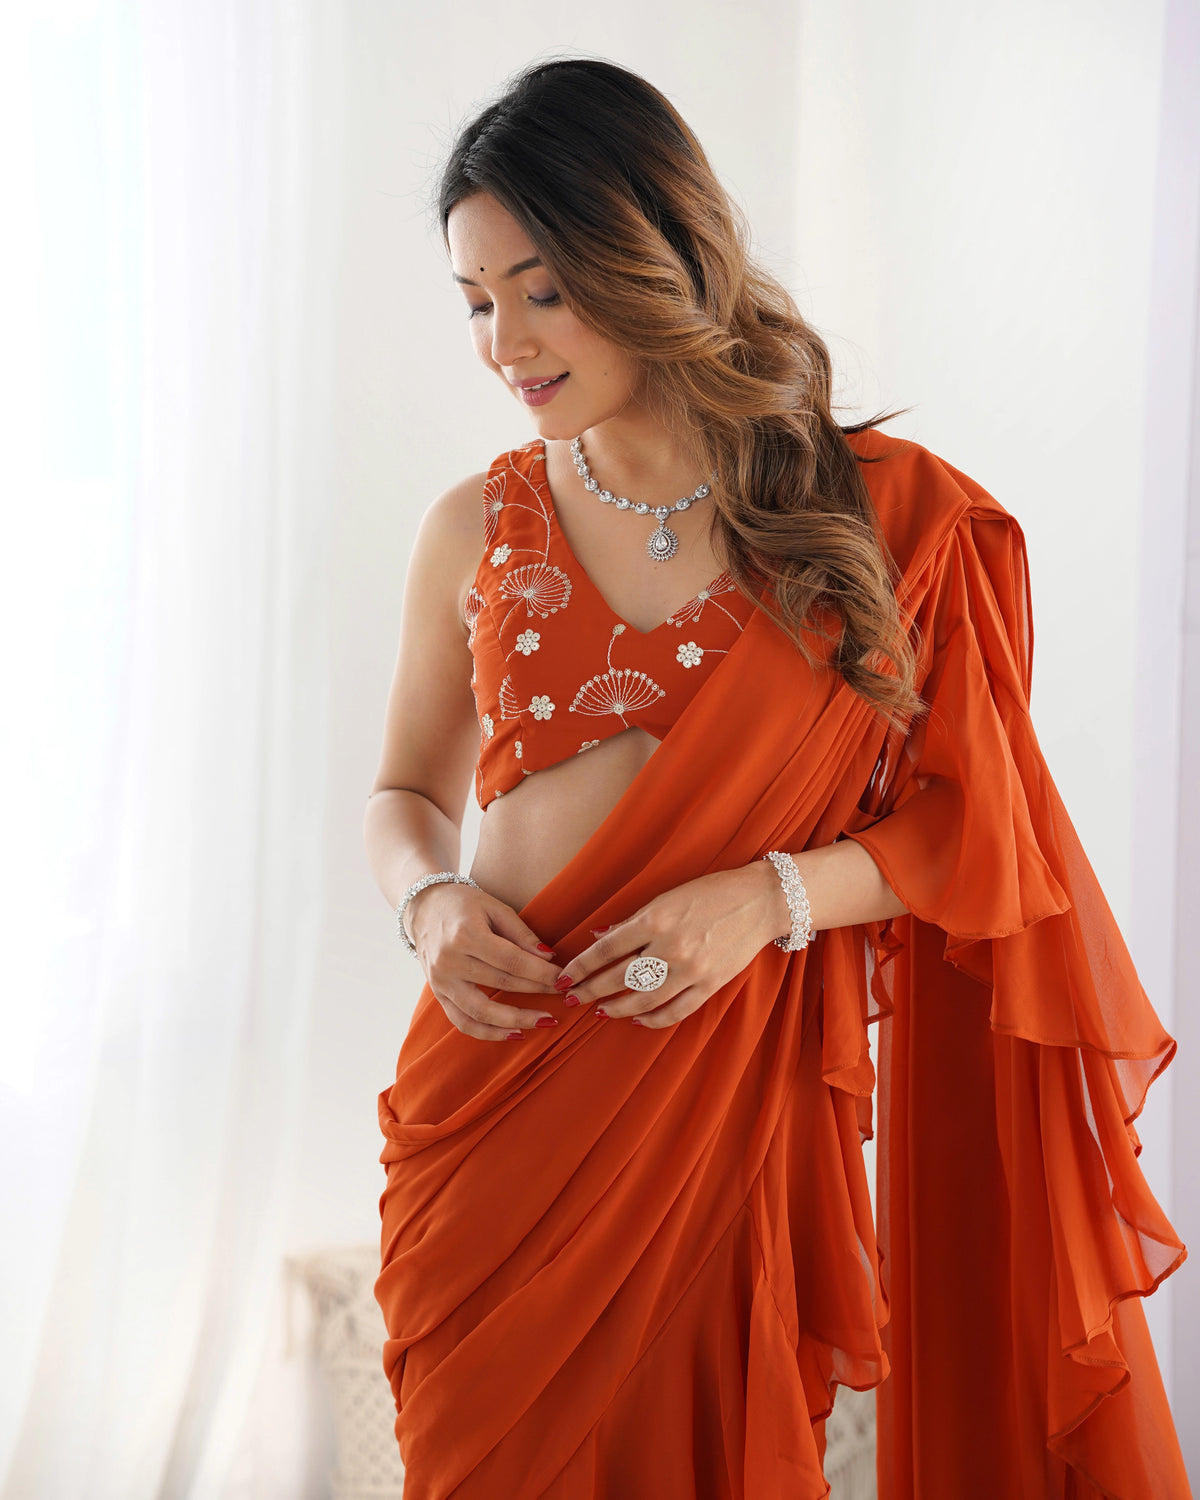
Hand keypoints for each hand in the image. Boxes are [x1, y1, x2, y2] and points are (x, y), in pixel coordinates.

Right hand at [407, 882, 564, 1041]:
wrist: (423, 907)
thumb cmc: (464, 904)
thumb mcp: (494, 907)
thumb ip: (522, 934)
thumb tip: (549, 958)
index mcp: (465, 935)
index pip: (512, 960)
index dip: (541, 972)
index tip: (564, 978)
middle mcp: (449, 961)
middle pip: (501, 984)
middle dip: (537, 992)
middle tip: (565, 996)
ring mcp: (441, 982)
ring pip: (481, 1012)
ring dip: (516, 1021)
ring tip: (545, 1022)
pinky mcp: (438, 994)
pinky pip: (463, 1022)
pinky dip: (489, 1033)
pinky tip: (514, 1034)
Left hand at [558, 863, 785, 1028]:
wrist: (760, 900)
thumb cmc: (709, 893)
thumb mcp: (666, 898)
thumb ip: (632, 921)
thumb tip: (598, 937)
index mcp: (656, 919)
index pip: (606, 949)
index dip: (581, 966)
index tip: (564, 977)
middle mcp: (671, 947)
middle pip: (619, 977)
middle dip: (591, 990)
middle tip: (572, 998)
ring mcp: (692, 969)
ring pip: (644, 999)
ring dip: (617, 1008)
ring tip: (600, 1011)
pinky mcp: (711, 984)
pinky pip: (676, 1011)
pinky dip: (653, 1019)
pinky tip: (637, 1018)